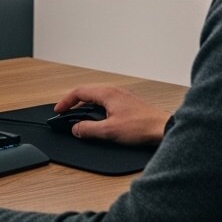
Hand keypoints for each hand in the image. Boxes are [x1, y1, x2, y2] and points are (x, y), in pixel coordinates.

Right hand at [54, 84, 170, 145]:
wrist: (163, 128)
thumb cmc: (142, 126)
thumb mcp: (109, 131)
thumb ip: (88, 129)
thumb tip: (76, 129)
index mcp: (107, 93)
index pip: (79, 92)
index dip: (66, 102)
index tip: (59, 110)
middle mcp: (114, 91)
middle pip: (87, 92)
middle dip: (74, 103)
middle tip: (66, 113)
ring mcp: (122, 96)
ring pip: (97, 97)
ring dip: (85, 105)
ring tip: (79, 117)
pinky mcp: (128, 103)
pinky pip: (106, 101)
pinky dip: (96, 108)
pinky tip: (98, 118)